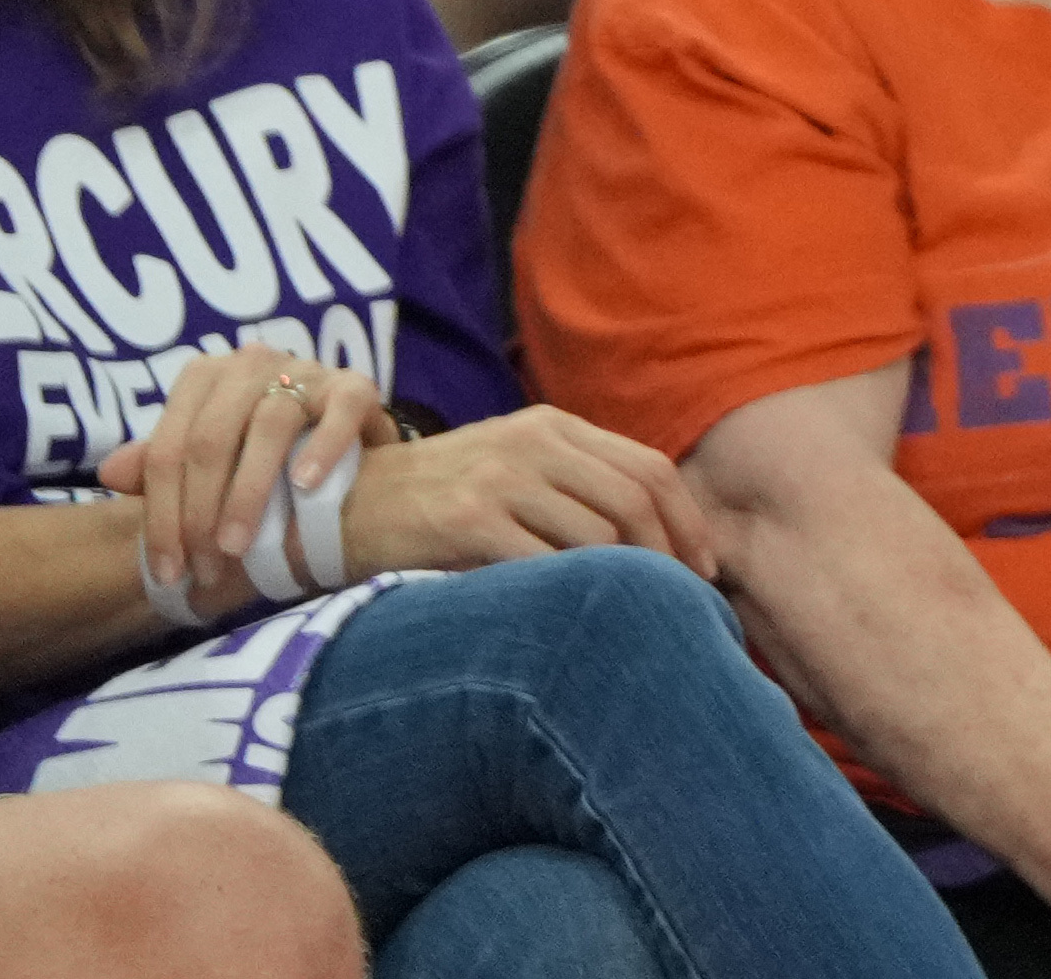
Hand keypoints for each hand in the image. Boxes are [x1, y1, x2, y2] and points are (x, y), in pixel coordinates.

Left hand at [96, 344, 388, 615]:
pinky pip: (340, 410)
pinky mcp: (355, 386)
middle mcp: (251, 363)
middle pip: (210, 439)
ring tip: (240, 546)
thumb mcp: (207, 467)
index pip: (168, 448)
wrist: (347, 453)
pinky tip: (305, 487)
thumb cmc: (264, 464)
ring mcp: (306, 371)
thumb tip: (109, 472)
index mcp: (206, 378)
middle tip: (206, 569)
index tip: (168, 571)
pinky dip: (322, 447)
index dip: (162, 514)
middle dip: (201, 512)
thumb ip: (162, 468)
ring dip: (249, 493)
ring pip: (269, 424)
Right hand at [333, 405, 719, 582]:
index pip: (649, 467)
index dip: (687, 520)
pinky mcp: (466, 519)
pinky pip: (542, 564)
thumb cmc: (438, 499)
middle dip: (670, 556)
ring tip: (636, 619)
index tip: (705, 568)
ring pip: (597, 536)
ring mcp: (500, 478)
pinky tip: (575, 623)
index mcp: (553, 426)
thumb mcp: (512, 469)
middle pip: (635, 500)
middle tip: (683, 602)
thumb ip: (574, 484)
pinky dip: (567, 596)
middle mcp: (533, 442)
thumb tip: (655, 537)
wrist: (345, 505)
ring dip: (625, 584)